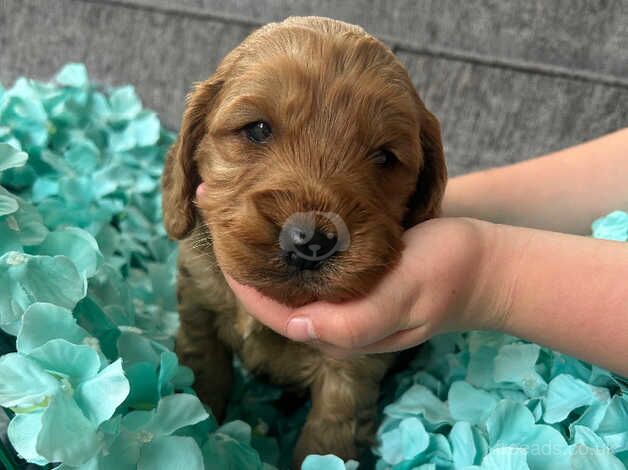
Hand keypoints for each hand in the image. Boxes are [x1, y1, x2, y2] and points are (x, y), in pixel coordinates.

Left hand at [225, 217, 501, 357]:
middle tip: (219, 198)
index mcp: (338, 330)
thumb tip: (299, 327)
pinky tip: (277, 207)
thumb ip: (356, 321)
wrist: (486, 262)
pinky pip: (308, 261)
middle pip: (272, 291)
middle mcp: (333, 317)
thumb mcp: (408, 294)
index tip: (217, 228)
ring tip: (237, 196)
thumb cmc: (448, 273)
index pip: (271, 309)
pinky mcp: (353, 274)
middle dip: (241, 250)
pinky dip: (286, 235)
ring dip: (259, 238)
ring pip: (287, 273)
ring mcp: (342, 295)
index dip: (238, 273)